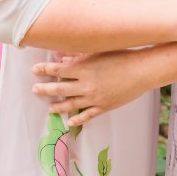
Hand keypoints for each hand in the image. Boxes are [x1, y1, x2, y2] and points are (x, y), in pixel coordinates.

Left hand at [32, 51, 148, 127]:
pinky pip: (87, 115)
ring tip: (49, 108)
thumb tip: (63, 60)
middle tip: (35, 89)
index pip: (58, 70)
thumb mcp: (99, 53)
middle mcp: (86, 85)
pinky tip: (69, 122)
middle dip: (45, 89)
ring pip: (71, 104)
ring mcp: (94, 97)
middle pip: (60, 88)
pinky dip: (77, 119)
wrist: (142, 71)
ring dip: (58, 105)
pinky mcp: (104, 106)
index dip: (45, 70)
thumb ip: (80, 58)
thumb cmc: (122, 56)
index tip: (34, 69)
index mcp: (84, 69)